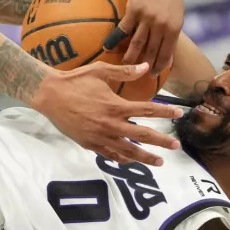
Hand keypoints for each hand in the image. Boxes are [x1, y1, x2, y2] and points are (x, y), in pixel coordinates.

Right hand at [33, 62, 181, 165]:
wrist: (50, 95)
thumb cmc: (75, 80)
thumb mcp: (100, 71)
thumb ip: (124, 72)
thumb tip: (146, 67)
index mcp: (115, 105)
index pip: (147, 109)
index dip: (165, 112)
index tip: (179, 113)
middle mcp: (110, 124)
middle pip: (142, 135)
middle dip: (161, 141)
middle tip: (176, 146)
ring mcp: (100, 136)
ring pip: (128, 151)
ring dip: (145, 157)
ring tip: (159, 162)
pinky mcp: (89, 144)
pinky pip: (109, 155)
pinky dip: (122, 159)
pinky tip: (131, 161)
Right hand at [103, 0, 183, 75]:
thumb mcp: (177, 14)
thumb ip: (172, 33)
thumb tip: (169, 56)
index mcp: (173, 27)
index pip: (166, 53)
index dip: (159, 66)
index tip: (152, 75)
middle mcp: (160, 25)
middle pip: (151, 51)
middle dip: (144, 66)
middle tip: (138, 75)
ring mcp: (146, 18)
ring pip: (136, 44)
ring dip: (129, 57)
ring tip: (124, 65)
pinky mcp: (133, 11)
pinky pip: (122, 30)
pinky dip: (114, 40)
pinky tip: (107, 48)